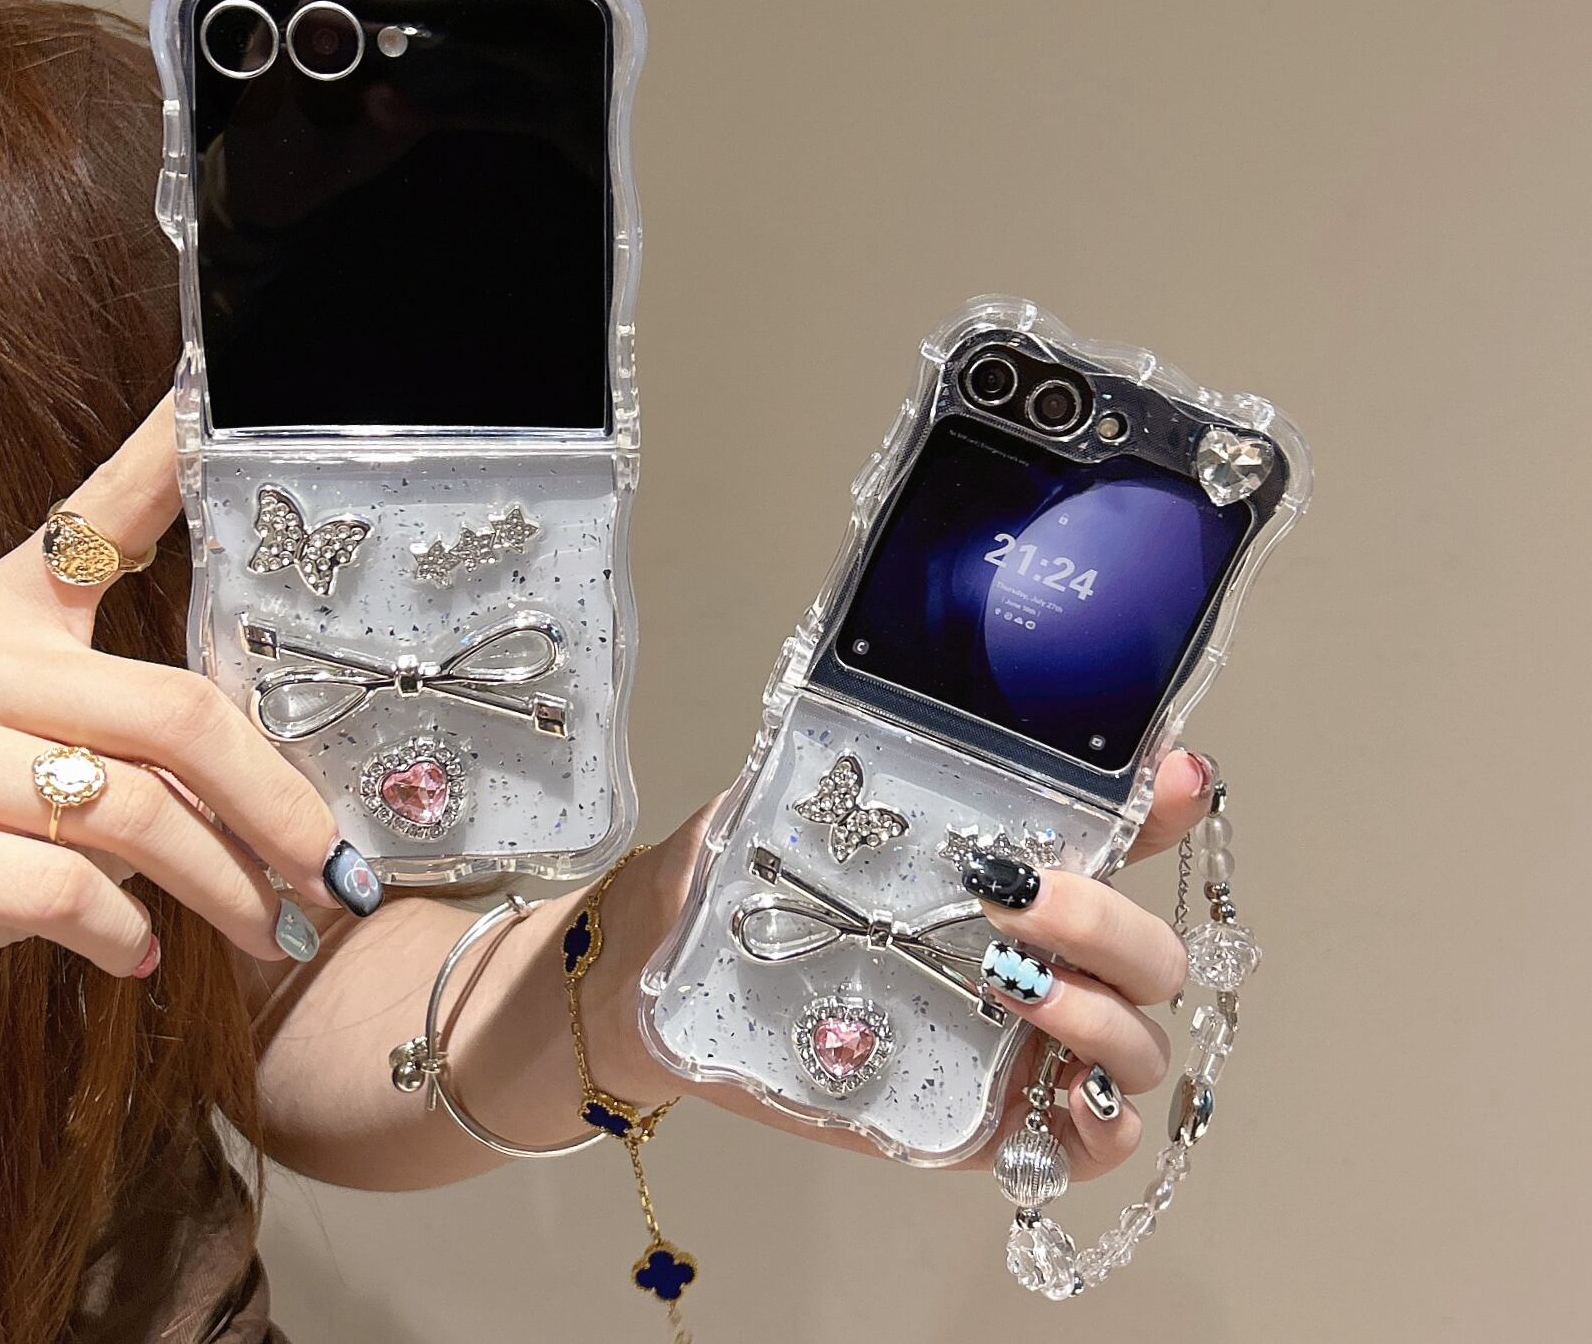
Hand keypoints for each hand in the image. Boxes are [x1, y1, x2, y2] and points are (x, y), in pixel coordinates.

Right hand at [0, 395, 372, 979]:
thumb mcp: (10, 699)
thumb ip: (113, 711)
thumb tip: (255, 781)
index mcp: (4, 614)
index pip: (94, 518)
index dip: (159, 454)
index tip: (211, 391)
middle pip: (178, 718)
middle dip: (280, 805)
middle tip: (340, 872)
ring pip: (135, 816)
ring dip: (225, 886)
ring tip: (274, 930)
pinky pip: (56, 888)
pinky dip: (115, 930)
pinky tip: (139, 952)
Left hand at [591, 749, 1214, 1184]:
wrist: (662, 979)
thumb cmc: (733, 881)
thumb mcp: (788, 803)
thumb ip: (845, 762)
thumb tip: (872, 692)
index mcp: (1003, 870)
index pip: (1112, 834)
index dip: (1158, 806)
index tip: (1172, 775)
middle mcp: (1032, 949)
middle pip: (1147, 951)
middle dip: (1104, 919)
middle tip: (1010, 898)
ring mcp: (1018, 1040)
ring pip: (1137, 1041)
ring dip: (1101, 1014)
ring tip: (1007, 985)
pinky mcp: (987, 1120)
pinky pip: (1089, 1140)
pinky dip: (1103, 1123)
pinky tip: (1062, 1091)